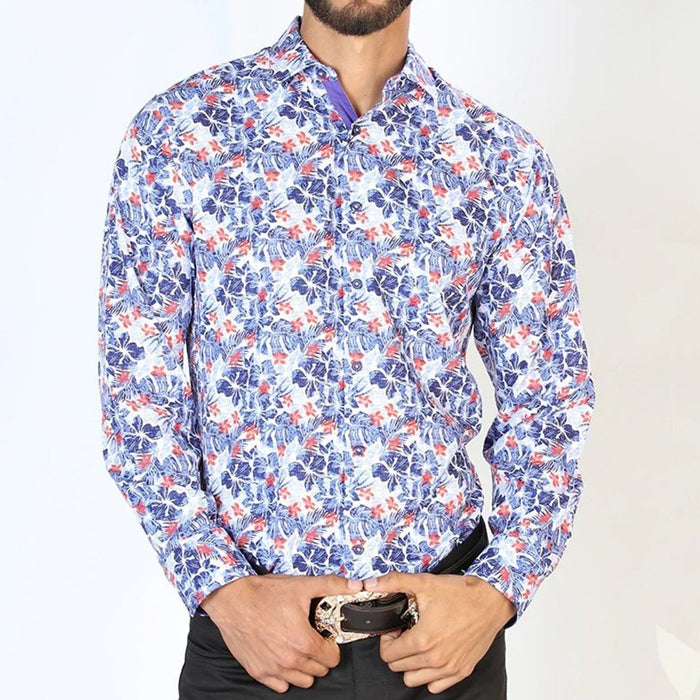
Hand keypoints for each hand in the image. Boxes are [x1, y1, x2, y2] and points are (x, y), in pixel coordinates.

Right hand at [199, 573, 362, 693]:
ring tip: (298, 647)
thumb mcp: (302, 585)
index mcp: (303, 641)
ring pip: (303, 681)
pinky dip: (285, 675)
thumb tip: (357, 586)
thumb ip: (333, 586)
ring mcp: (273, 668)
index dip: (332, 645)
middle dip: (320, 655)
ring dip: (305, 667)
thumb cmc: (265, 593)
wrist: (232, 599)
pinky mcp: (258, 671)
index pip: (332, 659)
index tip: (325, 635)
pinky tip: (282, 655)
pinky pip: (280, 686)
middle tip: (311, 638)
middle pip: (319, 670)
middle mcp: (289, 660)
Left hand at [364, 572, 515, 693]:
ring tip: (418, 644)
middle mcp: (435, 659)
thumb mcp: (424, 582)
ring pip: (413, 680)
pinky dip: (429, 674)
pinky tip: (433, 654)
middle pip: (398, 667)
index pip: (388, 654)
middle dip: (397, 650)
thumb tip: (370, 583)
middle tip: (406, 633)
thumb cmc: (461, 593)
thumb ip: (393, 582)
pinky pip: (435, 686)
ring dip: (411, 664)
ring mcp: (449, 668)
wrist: (491, 600)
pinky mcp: (462, 671)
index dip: (387, 639)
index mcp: (423, 640)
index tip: (396, 629)